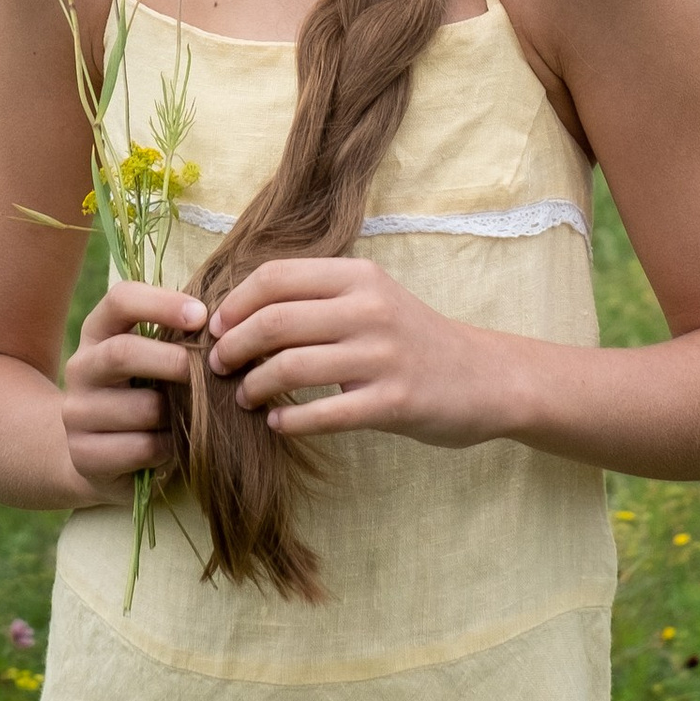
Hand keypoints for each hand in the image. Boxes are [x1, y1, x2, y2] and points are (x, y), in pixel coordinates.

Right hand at [59, 279, 206, 502]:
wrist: (98, 453)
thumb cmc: (141, 391)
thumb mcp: (150, 358)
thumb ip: (174, 340)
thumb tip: (227, 330)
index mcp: (97, 330)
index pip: (120, 300)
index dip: (162, 303)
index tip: (201, 316)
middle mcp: (80, 366)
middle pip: (123, 352)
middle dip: (173, 361)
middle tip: (209, 370)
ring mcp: (76, 412)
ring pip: (141, 408)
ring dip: (177, 413)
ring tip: (194, 416)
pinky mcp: (84, 454)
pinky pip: (142, 447)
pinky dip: (169, 446)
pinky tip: (175, 444)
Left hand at [207, 254, 506, 447]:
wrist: (483, 377)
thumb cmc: (411, 339)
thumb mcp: (371, 299)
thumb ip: (317, 298)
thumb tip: (238, 312)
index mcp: (358, 275)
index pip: (275, 277)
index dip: (235, 303)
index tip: (216, 328)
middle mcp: (369, 308)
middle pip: (274, 320)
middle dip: (234, 346)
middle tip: (218, 366)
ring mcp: (382, 355)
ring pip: (291, 366)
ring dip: (254, 386)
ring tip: (245, 398)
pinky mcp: (393, 401)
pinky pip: (324, 414)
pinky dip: (290, 421)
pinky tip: (278, 424)